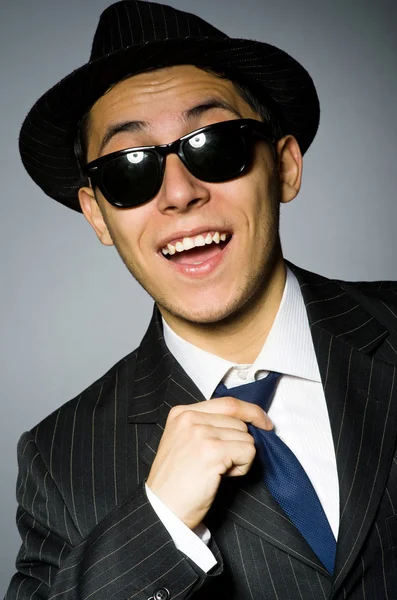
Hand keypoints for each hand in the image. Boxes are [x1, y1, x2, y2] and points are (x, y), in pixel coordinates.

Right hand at [146, 397, 271, 528]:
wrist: (162, 509)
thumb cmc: (175, 482)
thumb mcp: (184, 441)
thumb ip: (207, 425)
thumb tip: (244, 422)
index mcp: (182, 413)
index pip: (228, 403)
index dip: (251, 412)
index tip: (264, 422)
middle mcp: (190, 418)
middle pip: (239, 422)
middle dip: (237, 444)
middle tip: (217, 464)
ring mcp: (201, 433)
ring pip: (246, 437)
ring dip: (239, 458)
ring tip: (216, 471)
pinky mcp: (213, 450)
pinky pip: (248, 451)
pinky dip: (242, 467)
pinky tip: (221, 476)